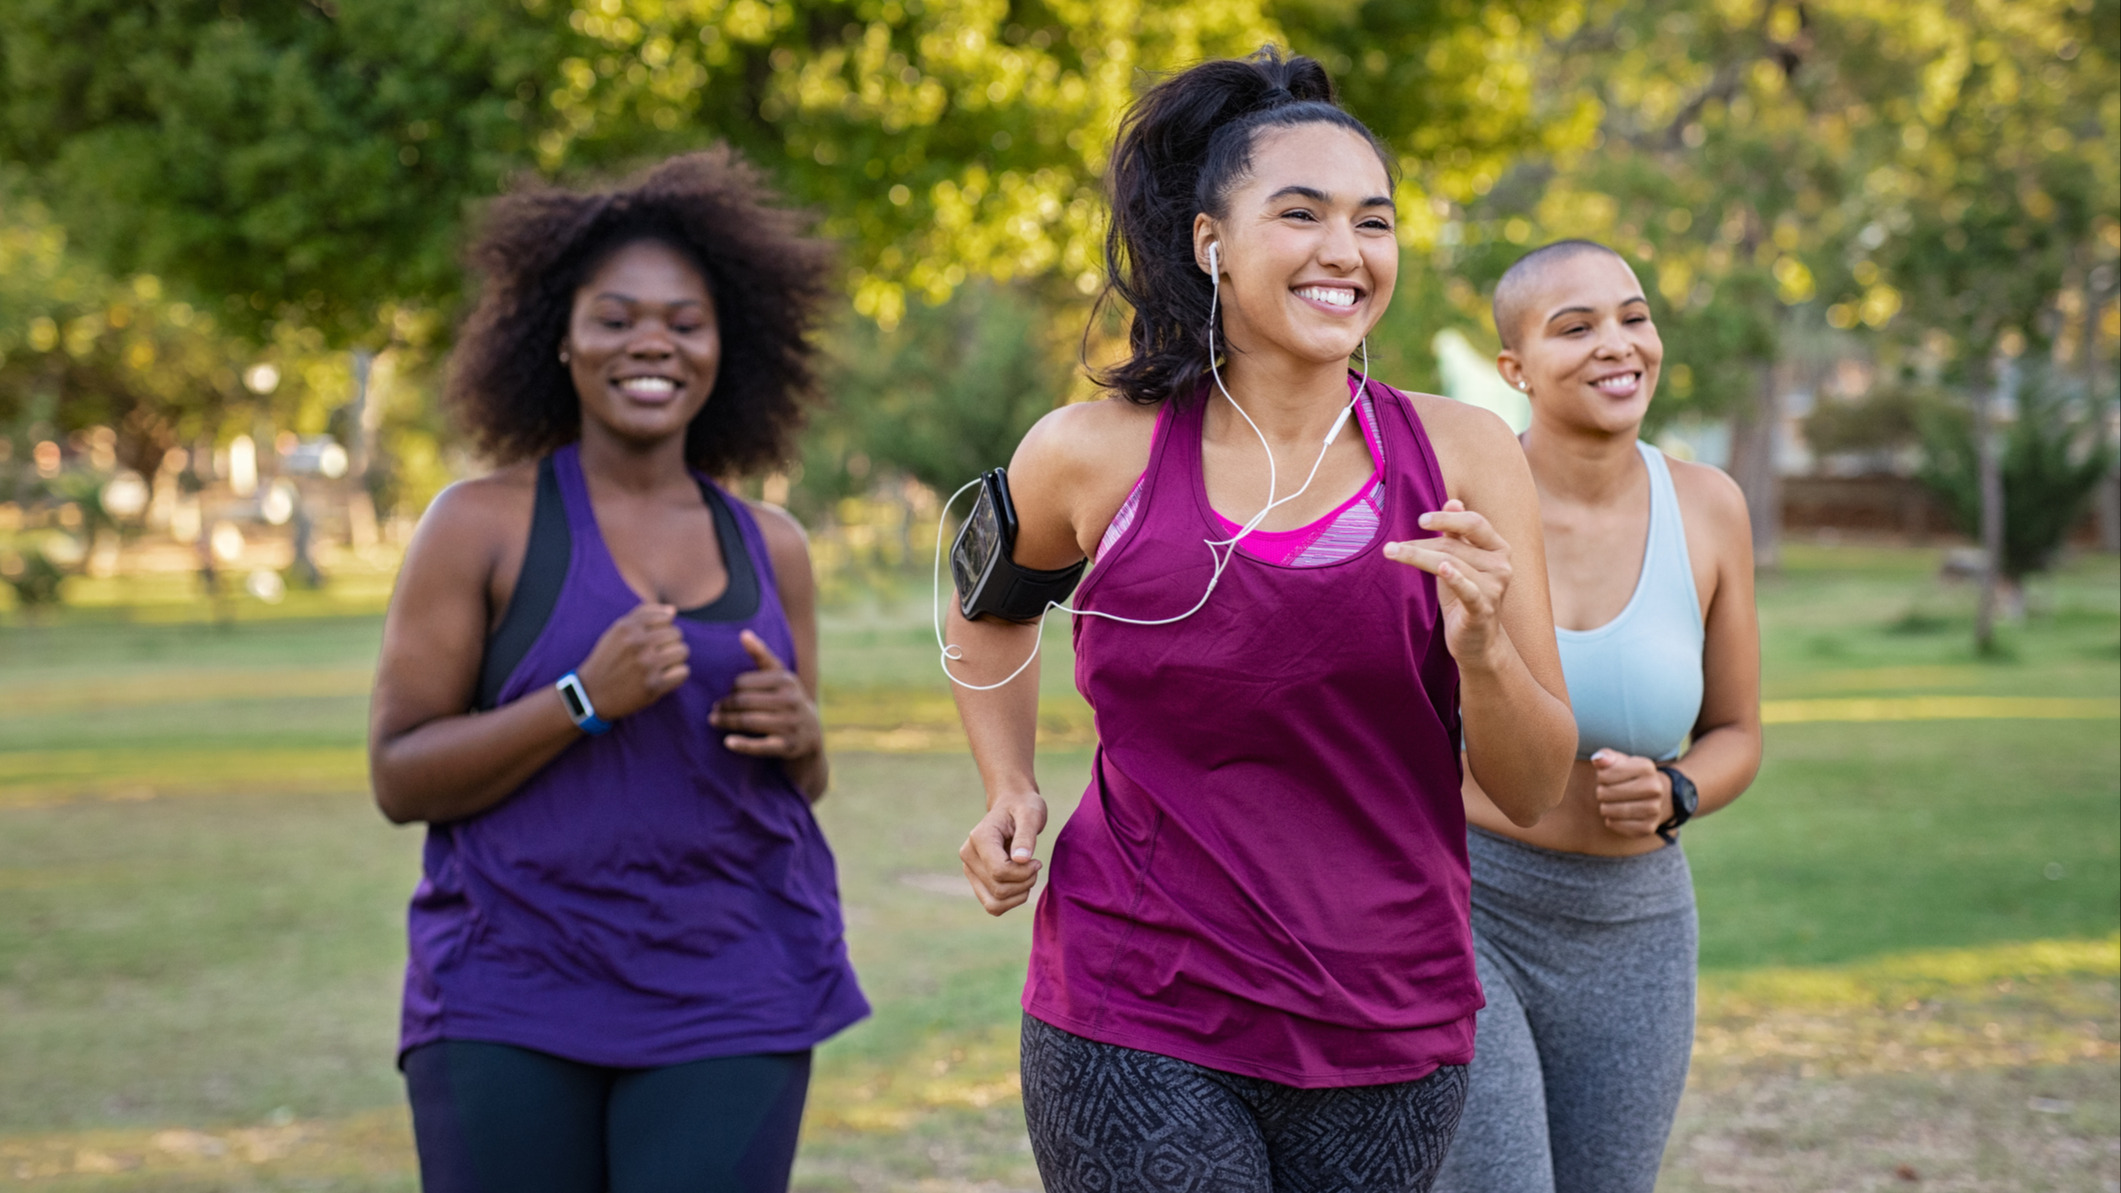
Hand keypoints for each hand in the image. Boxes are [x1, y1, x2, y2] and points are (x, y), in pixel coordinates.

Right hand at [576, 604, 689, 721]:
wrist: (591, 694)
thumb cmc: (608, 660)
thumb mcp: (616, 631)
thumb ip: (642, 615)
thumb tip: (673, 610)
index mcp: (627, 627)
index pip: (666, 617)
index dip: (663, 628)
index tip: (653, 640)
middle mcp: (637, 644)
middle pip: (677, 634)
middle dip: (670, 643)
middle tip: (657, 654)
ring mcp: (646, 665)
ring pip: (682, 651)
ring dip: (676, 658)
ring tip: (662, 665)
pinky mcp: (654, 685)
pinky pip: (683, 671)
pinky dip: (677, 675)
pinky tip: (665, 677)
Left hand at [709, 630, 821, 758]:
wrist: (811, 732)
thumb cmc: (787, 698)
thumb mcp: (779, 676)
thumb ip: (761, 655)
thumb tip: (743, 634)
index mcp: (786, 680)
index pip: (744, 682)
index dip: (731, 689)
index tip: (725, 694)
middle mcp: (790, 701)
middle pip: (744, 702)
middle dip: (725, 706)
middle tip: (713, 710)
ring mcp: (790, 725)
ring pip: (748, 722)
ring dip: (727, 722)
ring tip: (713, 721)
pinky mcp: (787, 746)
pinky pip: (760, 746)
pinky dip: (742, 744)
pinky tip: (727, 742)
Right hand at [959, 793, 1046, 915]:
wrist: (1012, 807)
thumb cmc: (1023, 808)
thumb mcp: (1031, 815)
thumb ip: (1026, 836)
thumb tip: (1021, 860)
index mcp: (979, 838)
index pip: (999, 871)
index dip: (1024, 873)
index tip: (1037, 861)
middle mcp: (968, 855)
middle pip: (998, 889)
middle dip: (1024, 883)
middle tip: (1035, 866)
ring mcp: (970, 870)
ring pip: (994, 904)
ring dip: (1018, 895)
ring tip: (1028, 875)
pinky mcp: (976, 881)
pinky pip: (993, 906)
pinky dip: (1012, 901)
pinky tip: (1021, 883)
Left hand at [1384, 499, 1513, 667]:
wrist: (1477, 643)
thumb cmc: (1464, 597)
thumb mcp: (1460, 563)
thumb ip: (1457, 535)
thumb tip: (1453, 502)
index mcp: (1498, 548)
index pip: (1474, 523)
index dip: (1447, 519)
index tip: (1420, 520)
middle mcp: (1502, 565)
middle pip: (1455, 546)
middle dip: (1420, 544)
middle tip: (1391, 546)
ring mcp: (1495, 588)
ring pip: (1451, 563)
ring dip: (1418, 557)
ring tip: (1392, 552)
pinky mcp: (1483, 609)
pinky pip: (1468, 589)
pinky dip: (1455, 578)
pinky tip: (1443, 568)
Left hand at [1591, 749, 1671, 837]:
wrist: (1653, 796)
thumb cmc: (1628, 775)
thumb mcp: (1618, 761)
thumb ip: (1606, 757)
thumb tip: (1597, 760)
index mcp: (1646, 767)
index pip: (1604, 774)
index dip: (1601, 776)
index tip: (1607, 777)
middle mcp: (1655, 788)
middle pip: (1605, 793)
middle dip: (1601, 792)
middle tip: (1608, 791)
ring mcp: (1654, 809)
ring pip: (1609, 811)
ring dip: (1605, 807)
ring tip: (1612, 802)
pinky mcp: (1648, 828)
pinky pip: (1614, 825)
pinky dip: (1611, 820)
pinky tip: (1617, 814)